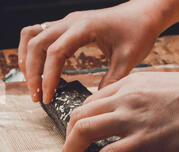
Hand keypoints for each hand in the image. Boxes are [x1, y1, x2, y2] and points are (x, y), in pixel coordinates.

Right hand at [18, 1, 161, 102]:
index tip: (48, 98)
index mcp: (84, 28)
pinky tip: (39, 71)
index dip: (48, 78)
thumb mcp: (128, 60)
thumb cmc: (137, 32)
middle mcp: (70, 22)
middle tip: (37, 97)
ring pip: (32, 36)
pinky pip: (39, 34)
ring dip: (27, 60)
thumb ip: (111, 81)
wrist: (143, 14)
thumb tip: (94, 102)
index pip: (56, 52)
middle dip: (32, 73)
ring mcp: (66, 23)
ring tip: (33, 85)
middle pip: (37, 44)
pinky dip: (33, 52)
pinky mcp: (66, 27)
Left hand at [57, 70, 178, 151]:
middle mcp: (126, 97)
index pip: (94, 101)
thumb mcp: (169, 89)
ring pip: (84, 132)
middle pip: (81, 115)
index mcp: (132, 83)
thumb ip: (150, 101)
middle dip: (68, 137)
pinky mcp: (144, 139)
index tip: (80, 137)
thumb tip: (145, 119)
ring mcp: (133, 118)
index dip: (82, 121)